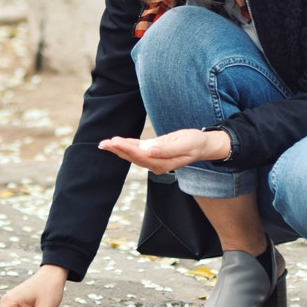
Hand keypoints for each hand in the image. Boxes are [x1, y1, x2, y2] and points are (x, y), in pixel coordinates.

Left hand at [98, 128, 230, 173]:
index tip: (114, 141)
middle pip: (133, 157)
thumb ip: (165, 149)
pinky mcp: (155, 153)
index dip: (126, 148)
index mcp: (162, 163)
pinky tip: (119, 143)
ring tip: (106, 144)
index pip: (140, 156)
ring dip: (119, 149)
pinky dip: (127, 147)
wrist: (203, 146)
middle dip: (118, 150)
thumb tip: (147, 150)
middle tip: (104, 143)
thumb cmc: (195, 143)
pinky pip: (138, 151)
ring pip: (133, 155)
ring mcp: (155, 160)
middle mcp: (156, 164)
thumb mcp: (184, 143)